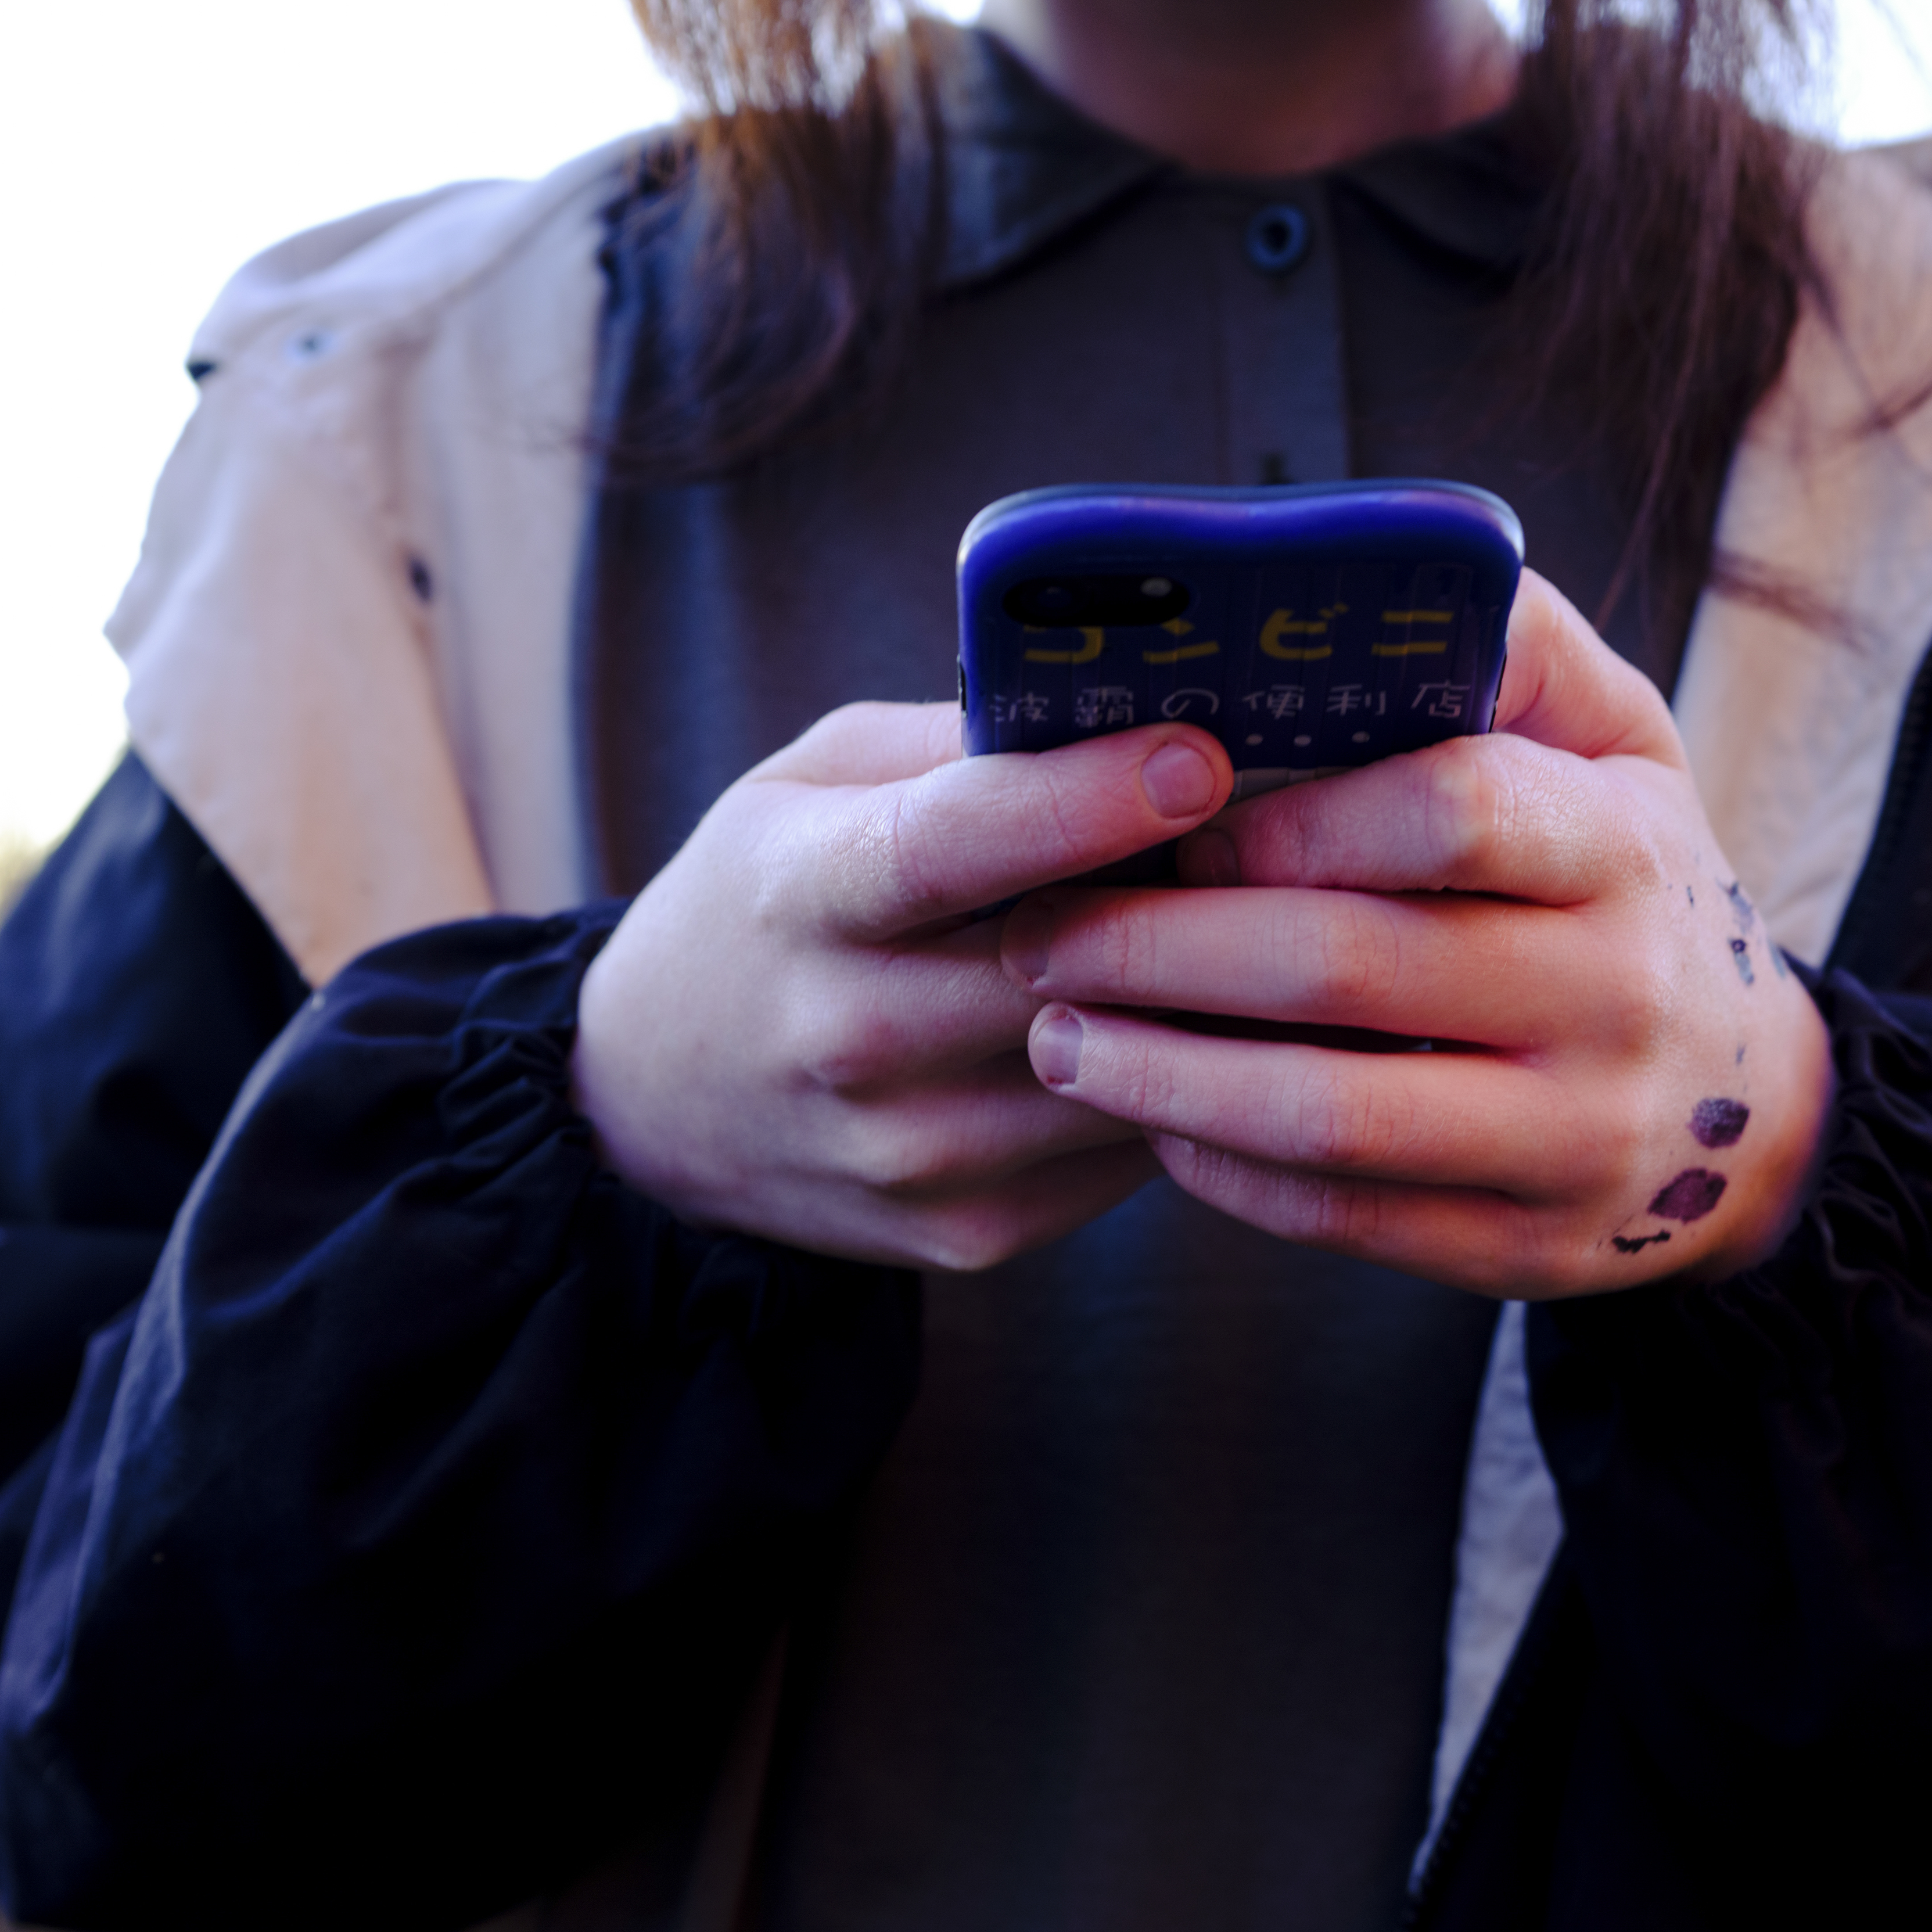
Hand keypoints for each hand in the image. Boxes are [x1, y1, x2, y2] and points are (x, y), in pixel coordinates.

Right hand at [570, 702, 1234, 1268]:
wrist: (659, 1101)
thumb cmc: (766, 903)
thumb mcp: (812, 784)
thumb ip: (952, 744)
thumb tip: (1122, 700)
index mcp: (803, 895)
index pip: (951, 848)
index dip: (1083, 800)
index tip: (1197, 756)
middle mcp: (848, 1035)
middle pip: (1065, 964)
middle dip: (1190, 896)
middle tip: (1272, 835)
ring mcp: (911, 1152)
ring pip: (1126, 1068)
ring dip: (1208, 998)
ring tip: (1253, 927)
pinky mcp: (972, 1231)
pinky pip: (1130, 1152)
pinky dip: (1179, 1082)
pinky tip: (1191, 1026)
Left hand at [998, 571, 1835, 1299]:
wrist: (1754, 1110)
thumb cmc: (1632, 885)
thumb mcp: (1620, 743)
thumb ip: (1513, 647)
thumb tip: (1381, 561)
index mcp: (1621, 844)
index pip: (1453, 810)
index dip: (1295, 819)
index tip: (1173, 822)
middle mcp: (1612, 996)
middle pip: (1352, 968)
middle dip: (1163, 948)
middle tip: (1040, 934)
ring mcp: (1573, 1137)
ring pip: (1333, 1117)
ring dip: (1165, 1076)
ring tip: (1058, 1038)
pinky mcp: (1526, 1247)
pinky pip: (1347, 1216)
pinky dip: (1227, 1170)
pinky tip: (1152, 1122)